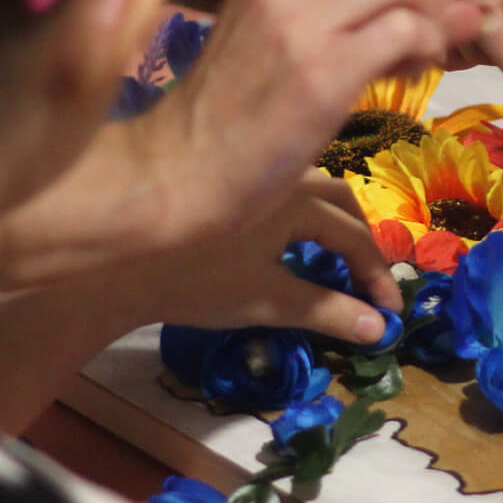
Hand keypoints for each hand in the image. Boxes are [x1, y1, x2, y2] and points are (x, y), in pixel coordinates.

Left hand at [104, 171, 400, 341]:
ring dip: (331, 224)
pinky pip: (281, 189)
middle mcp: (283, 174)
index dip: (377, 277)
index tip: (390, 313)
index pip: (356, 237)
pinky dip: (300, 217)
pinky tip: (284, 243)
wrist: (112, 253)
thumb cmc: (194, 276)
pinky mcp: (222, 180)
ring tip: (331, 262)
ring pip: (309, 191)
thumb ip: (328, 311)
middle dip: (361, 241)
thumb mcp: (268, 299)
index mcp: (301, 200)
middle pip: (341, 202)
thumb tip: (380, 328)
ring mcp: (251, 174)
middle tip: (368, 282)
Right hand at [149, 0, 502, 240]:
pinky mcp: (319, 69)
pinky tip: (407, 78)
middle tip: (419, 49)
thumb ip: (372, 13)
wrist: (182, 170)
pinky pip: (408, 31)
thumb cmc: (242, 110)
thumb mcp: (298, 41)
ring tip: (409, 66)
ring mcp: (300, 19)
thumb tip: (463, 9)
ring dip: (431, 26)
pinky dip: (425, 52)